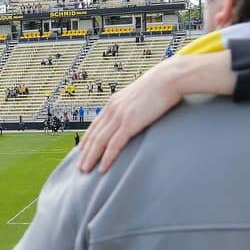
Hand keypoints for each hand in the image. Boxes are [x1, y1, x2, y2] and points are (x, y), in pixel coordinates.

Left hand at [77, 49, 235, 173]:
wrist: (169, 78)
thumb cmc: (161, 85)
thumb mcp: (140, 95)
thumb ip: (133, 105)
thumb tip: (136, 113)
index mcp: (114, 102)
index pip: (95, 124)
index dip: (87, 138)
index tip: (82, 150)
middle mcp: (113, 108)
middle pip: (94, 134)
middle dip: (85, 152)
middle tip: (79, 166)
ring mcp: (120, 116)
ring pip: (99, 141)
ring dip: (91, 157)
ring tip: (85, 170)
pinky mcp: (130, 123)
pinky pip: (114, 144)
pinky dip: (107, 158)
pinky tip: (103, 168)